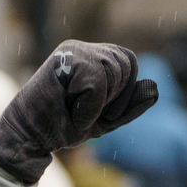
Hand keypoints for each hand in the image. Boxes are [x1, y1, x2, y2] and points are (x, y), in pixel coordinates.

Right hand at [0, 41, 157, 184]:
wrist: (30, 137)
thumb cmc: (63, 127)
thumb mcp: (105, 119)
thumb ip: (129, 106)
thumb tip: (155, 87)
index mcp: (93, 58)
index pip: (129, 62)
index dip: (125, 92)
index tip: (104, 112)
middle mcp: (83, 49)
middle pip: (126, 64)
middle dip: (115, 97)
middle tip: (86, 112)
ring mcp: (72, 51)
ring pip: (112, 71)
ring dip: (99, 104)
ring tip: (76, 110)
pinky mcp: (64, 60)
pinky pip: (97, 83)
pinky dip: (89, 107)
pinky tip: (70, 112)